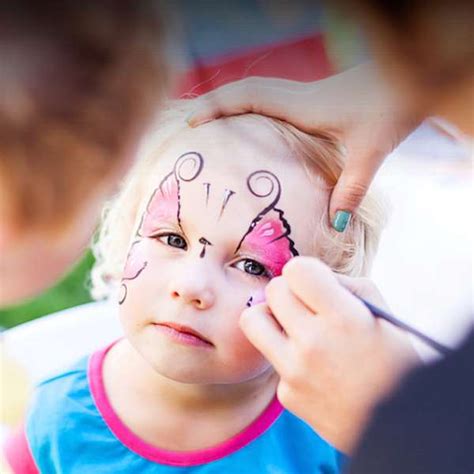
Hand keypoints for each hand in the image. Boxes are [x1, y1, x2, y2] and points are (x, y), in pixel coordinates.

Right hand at [188, 63, 418, 230]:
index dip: (216, 108)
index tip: (192, 123)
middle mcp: (297, 96)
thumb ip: (351, 189)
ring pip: (256, 91)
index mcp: (302, 106)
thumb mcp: (371, 152)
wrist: (407, 79)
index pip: (248, 97)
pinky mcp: (311, 100)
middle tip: (192, 124)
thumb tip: (335, 225)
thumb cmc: (390, 109)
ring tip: (211, 124)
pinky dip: (251, 106)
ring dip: (230, 102)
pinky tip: (251, 126)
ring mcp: (302, 96)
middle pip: (244, 90)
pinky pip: (270, 98)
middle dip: (215, 103)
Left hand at [239, 257, 417, 453]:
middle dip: (290, 290)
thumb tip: (310, 277)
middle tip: (306, 304)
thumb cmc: (395, 363)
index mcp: (343, 319)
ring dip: (271, 316)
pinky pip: (274, 359)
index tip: (316, 283)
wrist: (398, 429)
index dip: (306, 271)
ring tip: (292, 325)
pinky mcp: (287, 394)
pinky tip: (314, 368)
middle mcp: (313, 344)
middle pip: (273, 290)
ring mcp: (295, 372)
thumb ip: (344, 286)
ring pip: (253, 320)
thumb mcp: (381, 313)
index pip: (296, 269)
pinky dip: (289, 357)